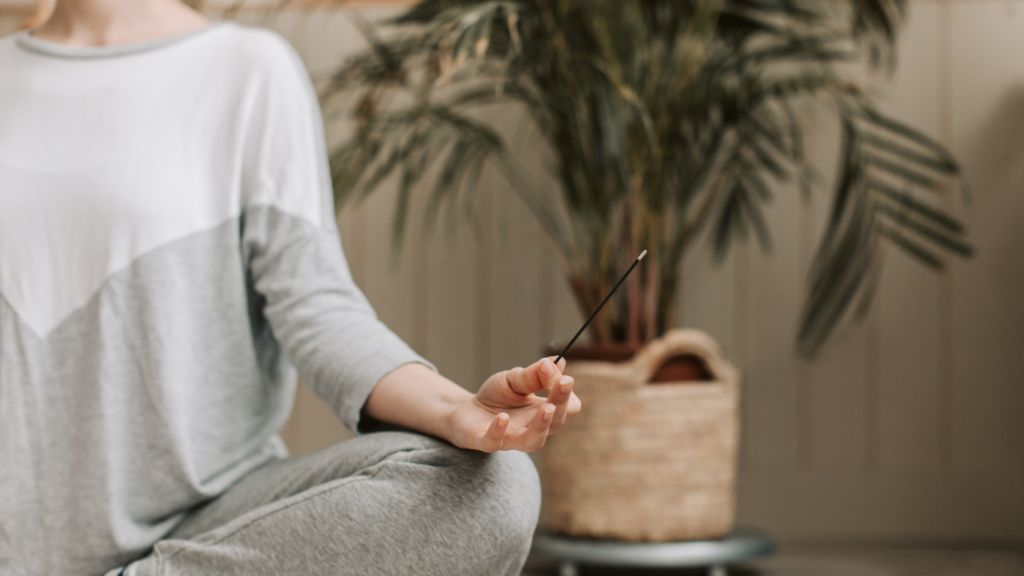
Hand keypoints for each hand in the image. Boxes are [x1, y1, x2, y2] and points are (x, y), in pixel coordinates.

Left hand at [447, 357, 581, 452]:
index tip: (554, 368)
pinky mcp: (486, 441)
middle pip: (557, 423)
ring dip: (542, 426)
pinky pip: (494, 443)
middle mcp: (532, 429)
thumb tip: (557, 361)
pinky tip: (503, 417)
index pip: (568, 407)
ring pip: (533, 441)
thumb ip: (533, 374)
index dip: (565, 390)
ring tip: (547, 408)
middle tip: (562, 383)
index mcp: (543, 412)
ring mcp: (510, 438)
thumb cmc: (496, 397)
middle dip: (562, 402)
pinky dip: (499, 431)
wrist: (466, 410)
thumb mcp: (514, 380)